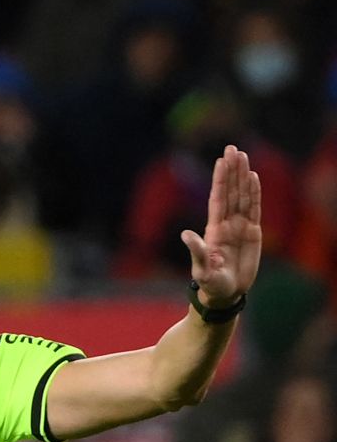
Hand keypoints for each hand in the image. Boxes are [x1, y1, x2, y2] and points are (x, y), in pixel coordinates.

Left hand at [181, 145, 261, 307]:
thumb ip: (197, 251)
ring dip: (243, 177)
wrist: (225, 293)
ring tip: (243, 156)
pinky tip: (254, 177)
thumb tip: (186, 234)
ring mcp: (240, 226)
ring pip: (243, 196)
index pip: (218, 198)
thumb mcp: (202, 268)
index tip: (221, 161)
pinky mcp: (253, 233)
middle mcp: (226, 223)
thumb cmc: (210, 282)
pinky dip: (255, 193)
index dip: (220, 180)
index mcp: (213, 228)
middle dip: (232, 171)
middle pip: (230, 191)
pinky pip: (254, 209)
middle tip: (233, 148)